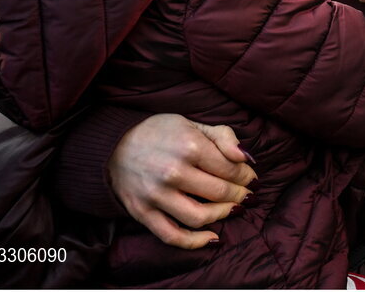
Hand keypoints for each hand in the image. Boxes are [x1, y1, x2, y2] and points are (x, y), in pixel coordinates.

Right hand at [109, 114, 256, 248]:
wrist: (114, 145)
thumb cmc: (159, 132)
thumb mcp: (192, 124)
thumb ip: (223, 137)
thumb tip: (246, 157)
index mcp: (189, 146)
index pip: (230, 168)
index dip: (245, 175)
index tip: (250, 177)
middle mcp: (173, 172)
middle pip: (219, 192)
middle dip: (239, 194)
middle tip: (246, 194)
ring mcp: (157, 196)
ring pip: (200, 216)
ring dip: (223, 215)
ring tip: (233, 209)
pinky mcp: (143, 213)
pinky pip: (172, 236)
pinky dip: (195, 242)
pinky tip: (212, 237)